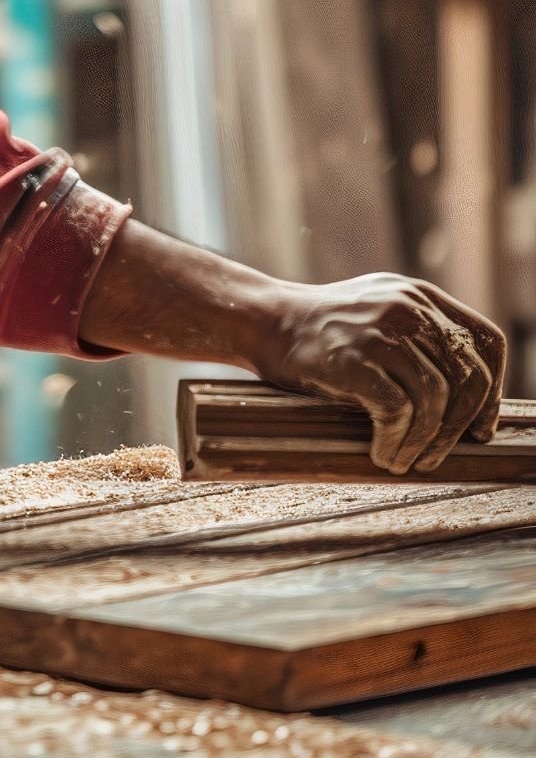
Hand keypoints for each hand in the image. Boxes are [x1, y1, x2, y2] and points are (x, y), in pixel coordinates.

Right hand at [258, 273, 505, 472]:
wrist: (261, 322)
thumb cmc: (318, 335)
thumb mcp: (377, 316)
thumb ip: (417, 338)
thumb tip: (465, 402)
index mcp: (418, 296)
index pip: (486, 341)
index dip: (494, 390)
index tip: (480, 427)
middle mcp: (407, 306)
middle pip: (467, 376)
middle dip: (459, 427)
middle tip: (438, 456)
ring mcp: (380, 331)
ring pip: (435, 400)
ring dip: (426, 443)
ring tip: (406, 462)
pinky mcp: (354, 358)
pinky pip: (398, 411)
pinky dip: (396, 443)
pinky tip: (382, 456)